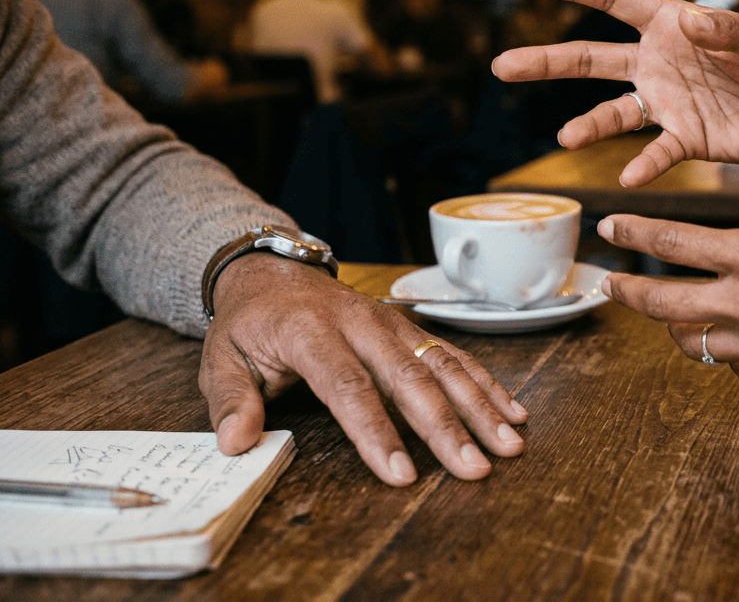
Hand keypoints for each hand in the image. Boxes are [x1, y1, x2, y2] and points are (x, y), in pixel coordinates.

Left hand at [199, 253, 528, 484]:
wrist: (271, 271)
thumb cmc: (250, 323)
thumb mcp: (220, 358)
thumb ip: (231, 401)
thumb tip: (237, 443)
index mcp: (311, 333)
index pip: (349, 388)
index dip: (378, 432)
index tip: (402, 474)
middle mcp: (361, 324)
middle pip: (410, 378)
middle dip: (447, 426)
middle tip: (474, 467)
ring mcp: (391, 324)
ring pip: (443, 364)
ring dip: (480, 405)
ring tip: (509, 443)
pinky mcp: (408, 328)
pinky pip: (452, 354)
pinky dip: (485, 382)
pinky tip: (512, 409)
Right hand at [491, 0, 738, 186]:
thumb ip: (731, 30)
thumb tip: (691, 22)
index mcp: (675, 24)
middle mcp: (660, 62)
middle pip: (591, 58)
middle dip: (547, 62)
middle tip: (502, 66)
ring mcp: (668, 102)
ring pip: (612, 111)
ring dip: (587, 125)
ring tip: (565, 136)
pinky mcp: (686, 138)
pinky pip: (656, 152)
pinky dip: (643, 165)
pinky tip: (629, 178)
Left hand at [594, 125, 738, 405]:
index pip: (675, 244)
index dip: (635, 234)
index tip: (610, 227)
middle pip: (662, 304)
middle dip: (628, 293)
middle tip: (609, 286)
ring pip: (690, 342)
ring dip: (673, 327)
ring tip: (668, 316)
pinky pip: (732, 367)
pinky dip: (723, 352)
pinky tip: (734, 340)